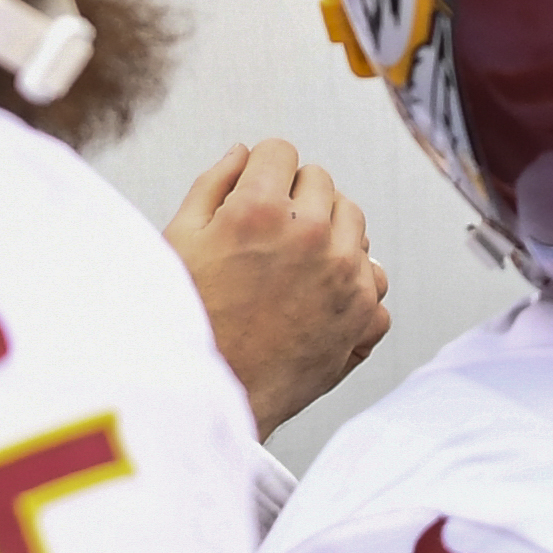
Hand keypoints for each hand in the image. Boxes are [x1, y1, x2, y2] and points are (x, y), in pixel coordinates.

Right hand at [164, 140, 388, 432]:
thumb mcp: (178, 243)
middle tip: (267, 237)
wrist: (211, 401)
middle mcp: (312, 236)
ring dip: (330, 235)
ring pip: (355, 222)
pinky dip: (353, 286)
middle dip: (295, 199)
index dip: (261, 171)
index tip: (254, 192)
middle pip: (322, 181)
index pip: (281, 151)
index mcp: (261, 209)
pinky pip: (374, 278)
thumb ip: (212, 185)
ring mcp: (345, 276)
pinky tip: (316, 301)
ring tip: (291, 269)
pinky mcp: (363, 316)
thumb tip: (242, 152)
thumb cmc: (188, 326)